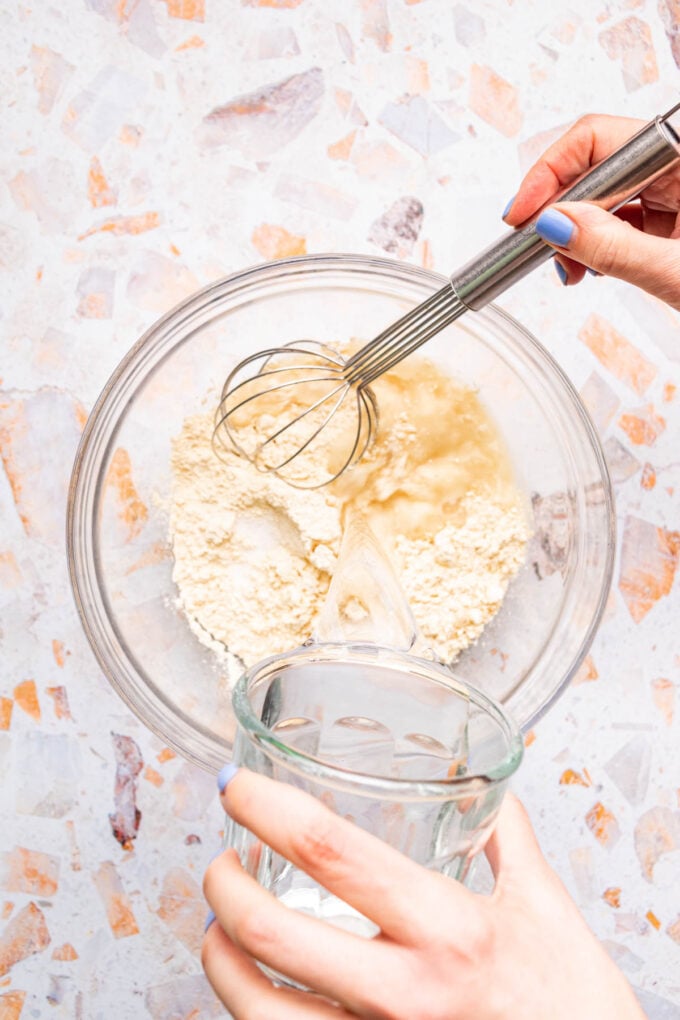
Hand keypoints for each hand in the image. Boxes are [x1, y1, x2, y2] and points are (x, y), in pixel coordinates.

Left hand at [202, 769, 643, 1018]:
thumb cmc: (573, 1004)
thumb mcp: (548, 908)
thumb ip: (507, 840)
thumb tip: (486, 793)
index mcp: (447, 929)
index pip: (333, 853)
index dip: (269, 810)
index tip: (235, 787)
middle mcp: (404, 992)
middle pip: (275, 935)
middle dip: (224, 888)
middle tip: (220, 863)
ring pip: (260, 1014)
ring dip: (221, 963)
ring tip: (219, 930)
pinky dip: (253, 1015)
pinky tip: (253, 991)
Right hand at [504, 113, 679, 308]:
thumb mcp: (677, 273)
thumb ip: (612, 248)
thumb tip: (553, 224)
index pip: (598, 138)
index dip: (549, 173)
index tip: (521, 215)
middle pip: (595, 163)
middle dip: (559, 208)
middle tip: (537, 250)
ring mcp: (677, 186)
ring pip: (603, 191)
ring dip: (575, 229)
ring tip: (571, 270)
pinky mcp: (674, 211)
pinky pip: (621, 212)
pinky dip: (596, 240)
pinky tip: (590, 265)